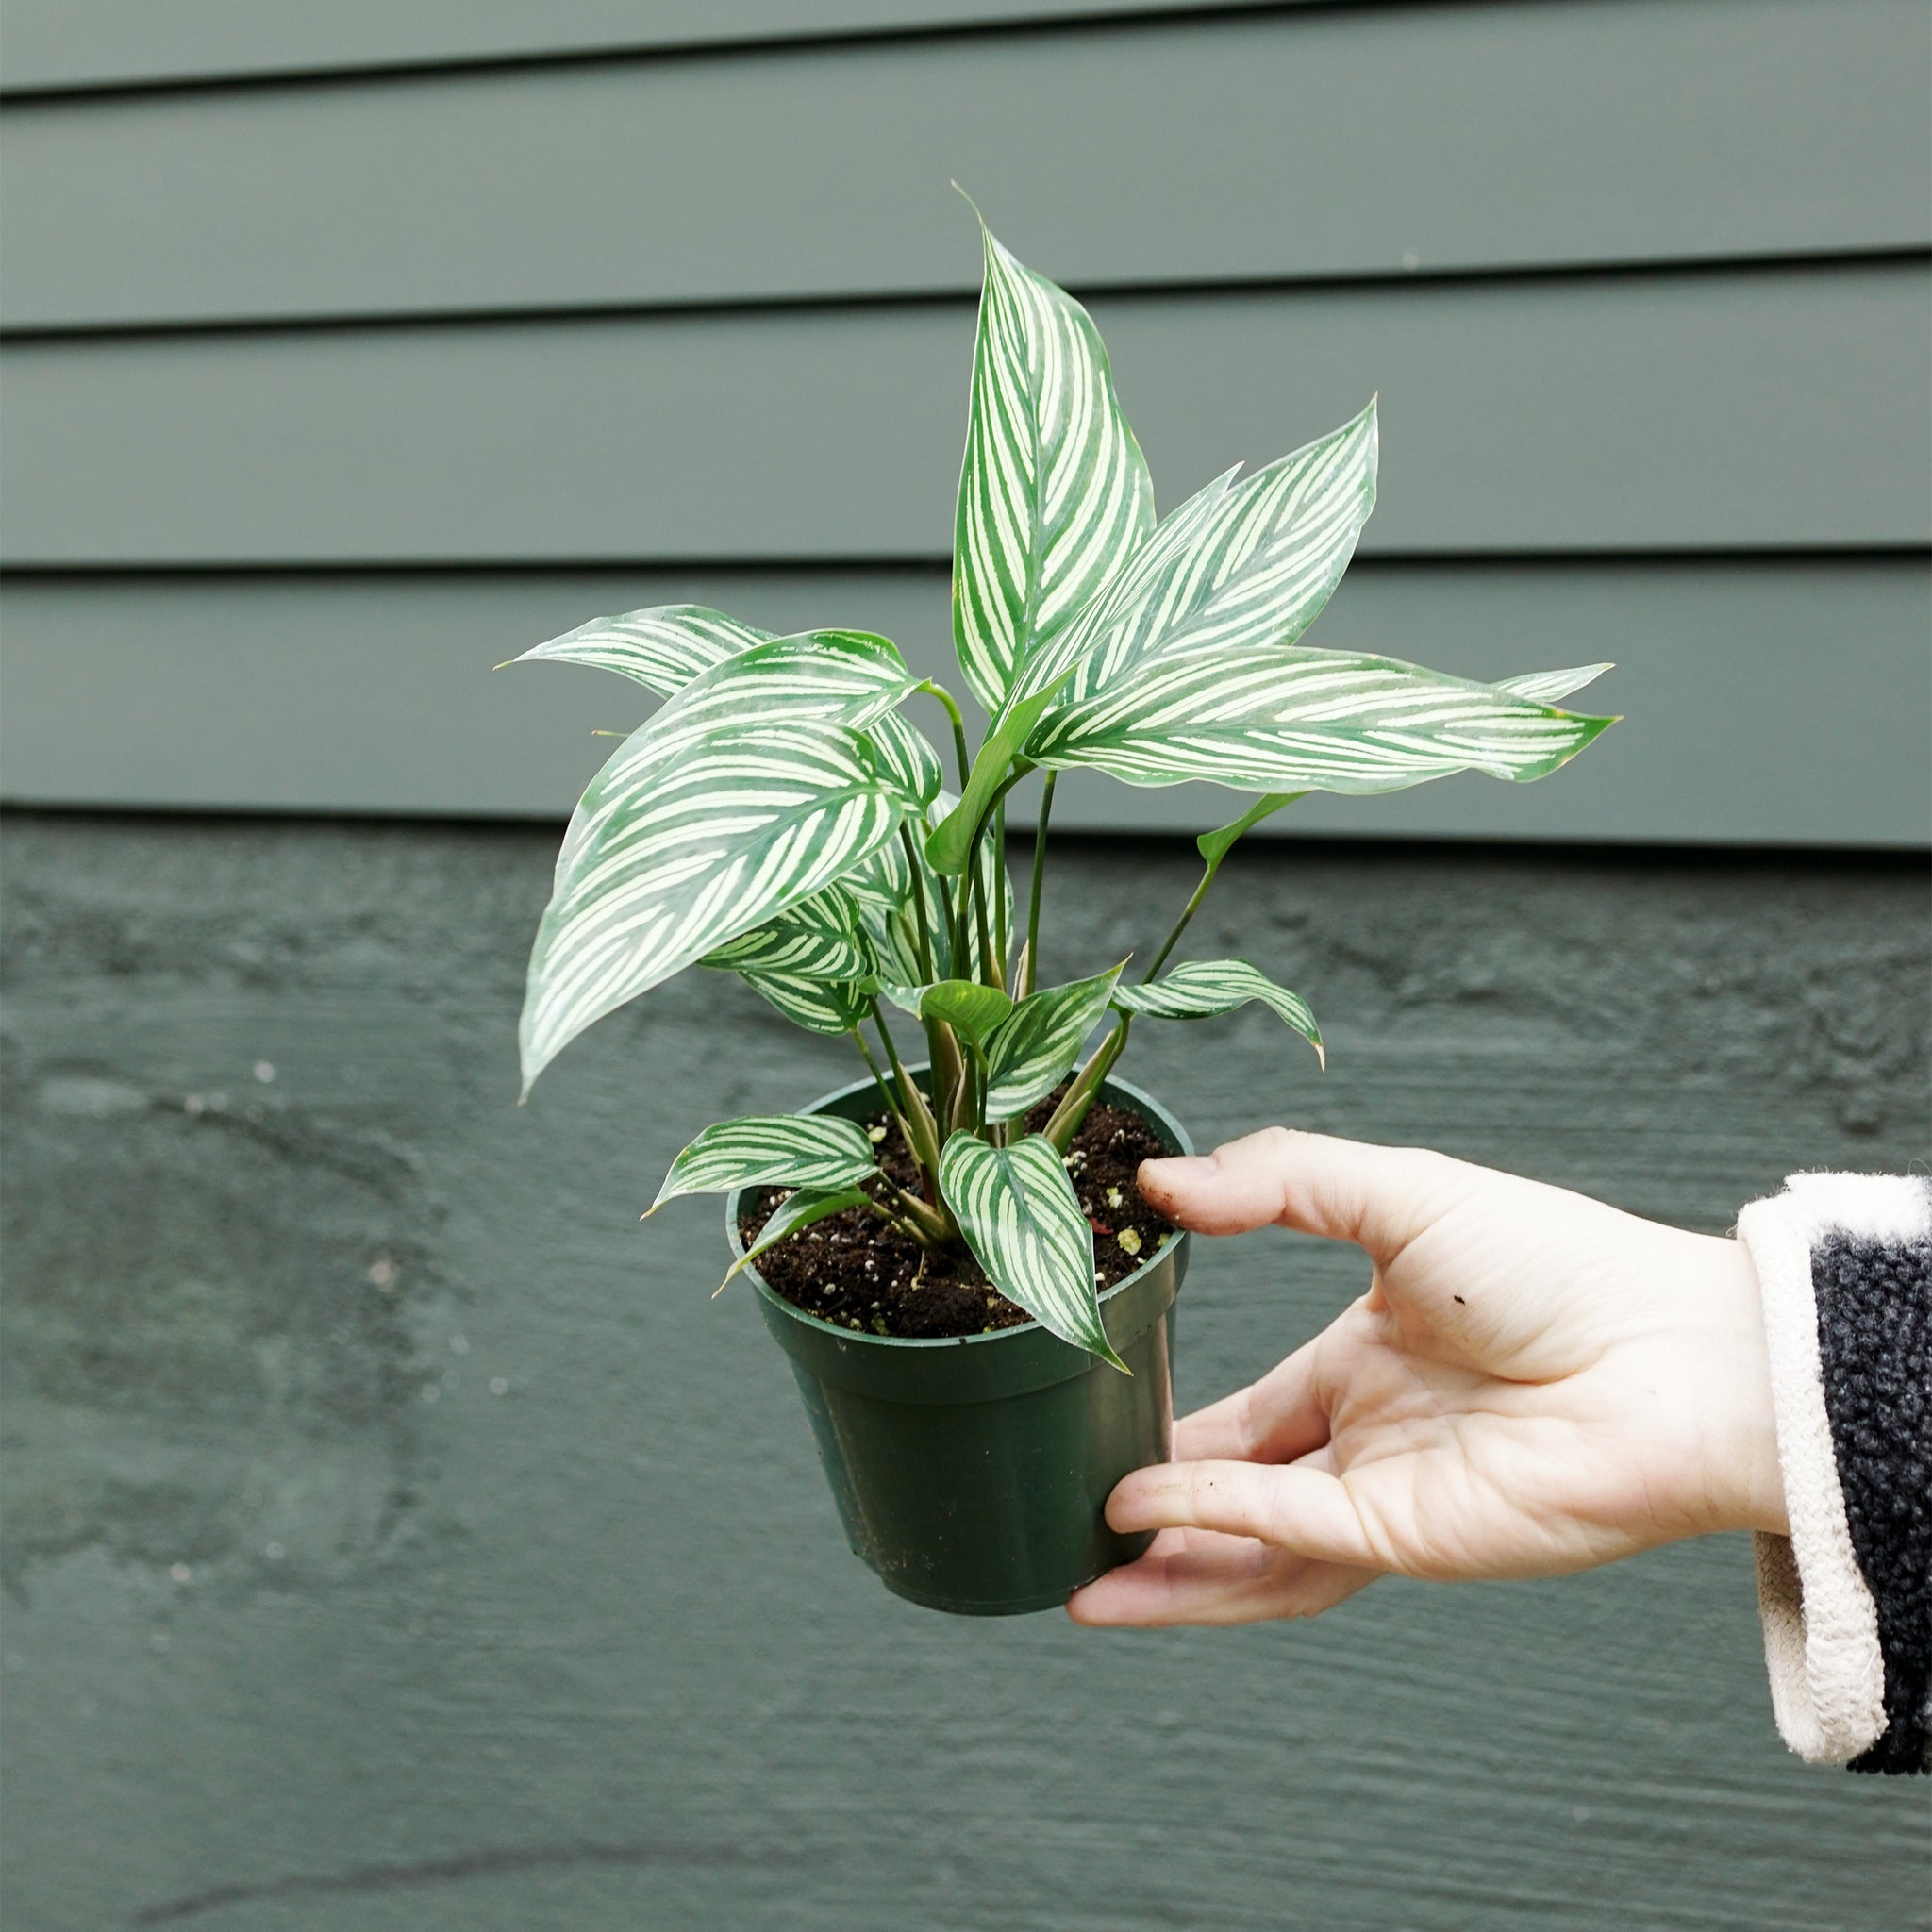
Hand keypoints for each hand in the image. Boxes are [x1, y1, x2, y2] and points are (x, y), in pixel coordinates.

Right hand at [1068, 1129, 1785, 1627]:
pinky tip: (1145, 1511)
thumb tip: (1161, 1182)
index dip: (1169, 1431)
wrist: (1673, 1349)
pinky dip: (1215, 1524)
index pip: (1242, 1415)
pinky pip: (1290, 1533)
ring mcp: (1385, 1498)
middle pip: (1233, 1497)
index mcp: (1360, 1366)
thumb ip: (1278, 1179)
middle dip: (1149, 1518)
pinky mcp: (1410, 1538)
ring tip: (1078, 1579)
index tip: (1094, 1429)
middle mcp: (1365, 1443)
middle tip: (1062, 1517)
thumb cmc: (1560, 1264)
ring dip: (1167, 1570)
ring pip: (1249, 1551)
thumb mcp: (1399, 1191)